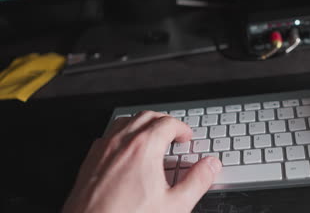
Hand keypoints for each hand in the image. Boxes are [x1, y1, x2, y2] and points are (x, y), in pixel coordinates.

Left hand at [62, 111, 221, 212]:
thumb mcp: (174, 206)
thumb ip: (197, 181)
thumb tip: (210, 166)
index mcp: (143, 148)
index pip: (167, 123)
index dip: (182, 128)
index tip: (186, 137)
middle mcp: (120, 143)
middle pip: (146, 116)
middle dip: (164, 122)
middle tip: (174, 134)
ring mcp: (102, 150)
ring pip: (125, 121)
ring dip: (142, 124)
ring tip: (153, 137)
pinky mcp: (89, 161)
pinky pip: (108, 135)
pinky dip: (122, 135)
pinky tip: (126, 151)